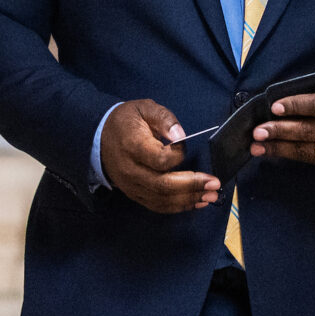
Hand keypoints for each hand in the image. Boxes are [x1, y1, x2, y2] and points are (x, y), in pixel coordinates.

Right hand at [101, 100, 220, 213]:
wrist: (99, 136)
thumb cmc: (126, 121)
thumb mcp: (144, 108)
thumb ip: (164, 118)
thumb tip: (181, 135)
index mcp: (132, 146)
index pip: (159, 159)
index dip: (178, 155)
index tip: (184, 147)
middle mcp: (130, 170)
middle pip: (163, 185)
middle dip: (192, 186)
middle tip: (214, 184)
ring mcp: (131, 185)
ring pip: (161, 199)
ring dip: (189, 200)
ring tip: (211, 196)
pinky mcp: (134, 193)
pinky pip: (156, 205)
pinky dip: (177, 207)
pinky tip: (195, 202)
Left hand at [251, 75, 314, 165]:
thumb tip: (285, 96)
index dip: (296, 106)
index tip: (274, 108)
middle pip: (310, 131)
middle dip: (281, 132)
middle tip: (258, 132)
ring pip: (308, 150)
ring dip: (279, 148)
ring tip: (257, 146)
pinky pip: (312, 159)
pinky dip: (290, 155)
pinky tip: (273, 151)